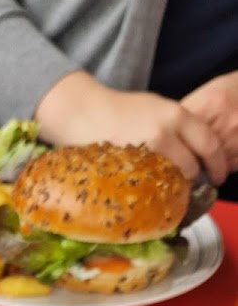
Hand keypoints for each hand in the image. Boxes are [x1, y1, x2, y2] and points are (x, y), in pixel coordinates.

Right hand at [36, 72, 228, 184]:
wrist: (84, 113)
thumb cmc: (120, 111)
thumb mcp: (157, 108)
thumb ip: (179, 127)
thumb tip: (196, 151)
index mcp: (176, 114)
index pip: (209, 143)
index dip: (218, 164)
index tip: (220, 175)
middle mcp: (165, 133)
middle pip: (193, 168)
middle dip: (195, 181)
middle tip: (190, 188)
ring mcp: (145, 154)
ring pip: (172, 184)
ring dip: (174, 191)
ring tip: (167, 192)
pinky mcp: (128, 171)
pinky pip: (150, 193)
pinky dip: (154, 197)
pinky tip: (149, 195)